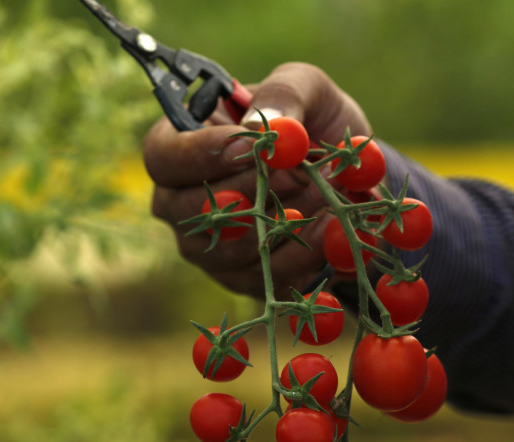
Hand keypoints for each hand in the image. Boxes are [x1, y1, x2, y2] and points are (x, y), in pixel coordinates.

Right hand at [144, 62, 371, 297]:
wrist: (350, 178)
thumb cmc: (313, 123)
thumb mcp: (307, 88)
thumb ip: (284, 94)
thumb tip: (262, 127)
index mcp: (180, 145)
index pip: (163, 156)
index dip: (200, 154)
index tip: (250, 145)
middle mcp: (181, 202)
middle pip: (187, 211)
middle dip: (249, 192)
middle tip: (299, 175)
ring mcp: (209, 247)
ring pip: (228, 250)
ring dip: (281, 223)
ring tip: (324, 195)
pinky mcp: (244, 279)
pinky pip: (263, 277)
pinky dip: (300, 254)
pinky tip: (329, 227)